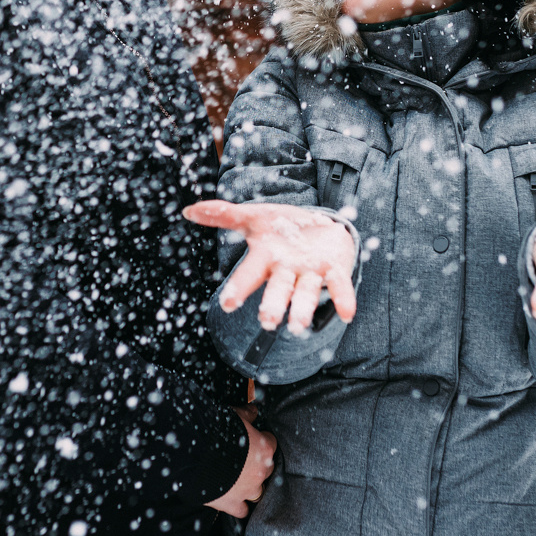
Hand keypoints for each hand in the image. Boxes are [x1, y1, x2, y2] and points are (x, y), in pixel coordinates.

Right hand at [184, 200, 356, 333]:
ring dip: (303, 307)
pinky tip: (348, 314)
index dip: (239, 288)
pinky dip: (344, 299)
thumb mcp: (254, 217)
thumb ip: (223, 215)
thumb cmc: (282, 227)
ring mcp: (311, 272)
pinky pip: (340, 285)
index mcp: (266, 258)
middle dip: (274, 304)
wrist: (319, 228)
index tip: (228, 305)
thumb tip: (188, 211)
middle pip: (278, 289)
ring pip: (306, 292)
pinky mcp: (335, 268)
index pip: (249, 274)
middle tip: (268, 321)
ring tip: (299, 325)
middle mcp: (287, 271)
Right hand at [206, 408, 276, 517]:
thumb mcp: (234, 415)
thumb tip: (254, 411)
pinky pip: (243, 511)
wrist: (196, 452)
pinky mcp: (232, 503)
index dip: (261, 441)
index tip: (253, 440)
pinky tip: (234, 501)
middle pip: (267, 469)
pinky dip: (240, 506)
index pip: (271, 444)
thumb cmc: (216, 430)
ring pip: (259, 492)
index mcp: (264, 448)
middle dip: (257, 465)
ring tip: (240, 481)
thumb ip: (247, 414)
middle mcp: (260, 471)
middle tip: (244, 460)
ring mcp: (247, 489)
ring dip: (251, 486)